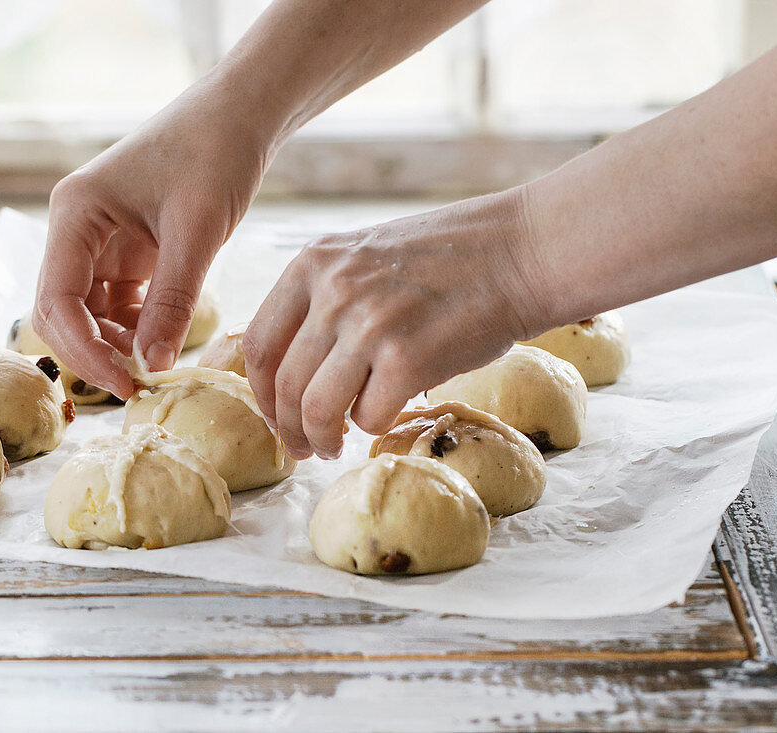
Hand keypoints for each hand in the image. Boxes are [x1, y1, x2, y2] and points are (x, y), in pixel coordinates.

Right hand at [33, 74, 274, 397]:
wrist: (239, 117)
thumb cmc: (214, 154)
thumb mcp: (197, 231)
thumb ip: (173, 299)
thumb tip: (152, 365)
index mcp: (75, 213)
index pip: (57, 300)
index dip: (84, 350)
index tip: (125, 383)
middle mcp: (77, 228)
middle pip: (63, 311)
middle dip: (94, 351)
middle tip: (138, 387)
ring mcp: (100, 241)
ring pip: (90, 312)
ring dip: (117, 343)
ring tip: (156, 365)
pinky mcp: (128, 251)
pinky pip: (119, 302)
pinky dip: (137, 327)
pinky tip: (163, 341)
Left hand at [244, 189, 545, 460]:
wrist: (519, 252)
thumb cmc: (449, 259)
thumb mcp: (366, 256)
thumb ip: (325, 298)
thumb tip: (293, 367)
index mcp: (313, 263)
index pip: (257, 344)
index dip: (261, 393)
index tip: (276, 414)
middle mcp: (333, 291)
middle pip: (283, 384)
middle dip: (288, 428)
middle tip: (303, 447)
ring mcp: (368, 325)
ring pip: (317, 409)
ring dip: (321, 439)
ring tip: (333, 447)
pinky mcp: (408, 359)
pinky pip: (369, 416)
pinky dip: (373, 426)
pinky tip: (384, 418)